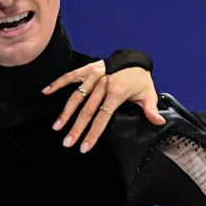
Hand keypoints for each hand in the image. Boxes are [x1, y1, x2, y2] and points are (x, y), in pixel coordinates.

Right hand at [42, 61, 164, 151]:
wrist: (135, 58)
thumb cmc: (141, 78)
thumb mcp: (149, 93)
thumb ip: (151, 109)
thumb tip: (159, 122)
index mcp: (117, 93)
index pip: (103, 117)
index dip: (93, 133)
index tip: (84, 146)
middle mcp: (103, 84)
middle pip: (87, 110)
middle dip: (76, 128)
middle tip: (67, 142)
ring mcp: (94, 76)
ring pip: (76, 95)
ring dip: (66, 111)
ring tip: (57, 127)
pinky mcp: (88, 69)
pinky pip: (71, 76)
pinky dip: (58, 83)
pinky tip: (46, 92)